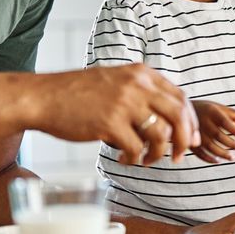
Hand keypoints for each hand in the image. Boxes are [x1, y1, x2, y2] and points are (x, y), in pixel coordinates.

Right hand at [32, 65, 198, 165]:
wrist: (42, 97)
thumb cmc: (77, 94)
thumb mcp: (115, 81)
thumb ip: (141, 92)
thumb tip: (170, 119)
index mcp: (141, 73)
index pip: (181, 97)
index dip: (190, 121)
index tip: (191, 137)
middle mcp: (137, 85)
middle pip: (179, 115)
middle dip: (184, 140)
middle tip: (179, 156)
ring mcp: (124, 104)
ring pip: (161, 135)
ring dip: (158, 154)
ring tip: (145, 159)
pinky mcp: (109, 123)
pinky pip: (136, 148)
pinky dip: (134, 159)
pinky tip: (124, 159)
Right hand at [191, 100, 234, 162]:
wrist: (180, 111)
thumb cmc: (205, 109)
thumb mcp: (219, 108)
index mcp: (211, 112)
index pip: (225, 122)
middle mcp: (202, 122)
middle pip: (219, 136)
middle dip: (232, 144)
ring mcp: (195, 133)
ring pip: (210, 146)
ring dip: (223, 154)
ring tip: (233, 157)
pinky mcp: (189, 142)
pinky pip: (199, 153)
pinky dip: (209, 159)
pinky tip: (218, 160)